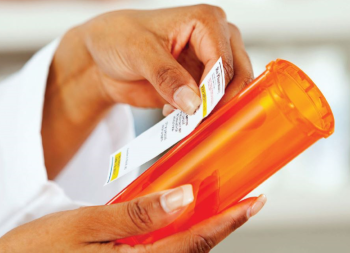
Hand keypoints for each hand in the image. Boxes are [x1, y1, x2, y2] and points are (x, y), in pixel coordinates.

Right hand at [0, 185, 265, 252]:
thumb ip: (138, 214)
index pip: (196, 241)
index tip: (255, 202)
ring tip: (218, 205)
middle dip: (222, 225)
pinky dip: (179, 234)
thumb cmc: (39, 250)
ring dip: (203, 229)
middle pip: (195, 249)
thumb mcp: (87, 224)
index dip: (229, 221)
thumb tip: (183, 196)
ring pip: (181, 252)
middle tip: (242, 201)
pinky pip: (162, 252)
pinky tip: (179, 218)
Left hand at [42, 5, 252, 177]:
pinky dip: (202, 115)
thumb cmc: (117, 39)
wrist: (102, 61)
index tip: (197, 110)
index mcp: (205, 21)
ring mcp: (208, 64)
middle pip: (236, 75)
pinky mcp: (199, 84)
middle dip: (220, 100)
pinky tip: (179, 116)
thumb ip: (166, 75)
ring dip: (212, 110)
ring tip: (186, 118)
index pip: (223, 59)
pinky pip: (213, 104)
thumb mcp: (139, 52)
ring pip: (230, 91)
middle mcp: (214, 40)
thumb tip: (193, 101)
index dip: (214, 88)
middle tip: (198, 119)